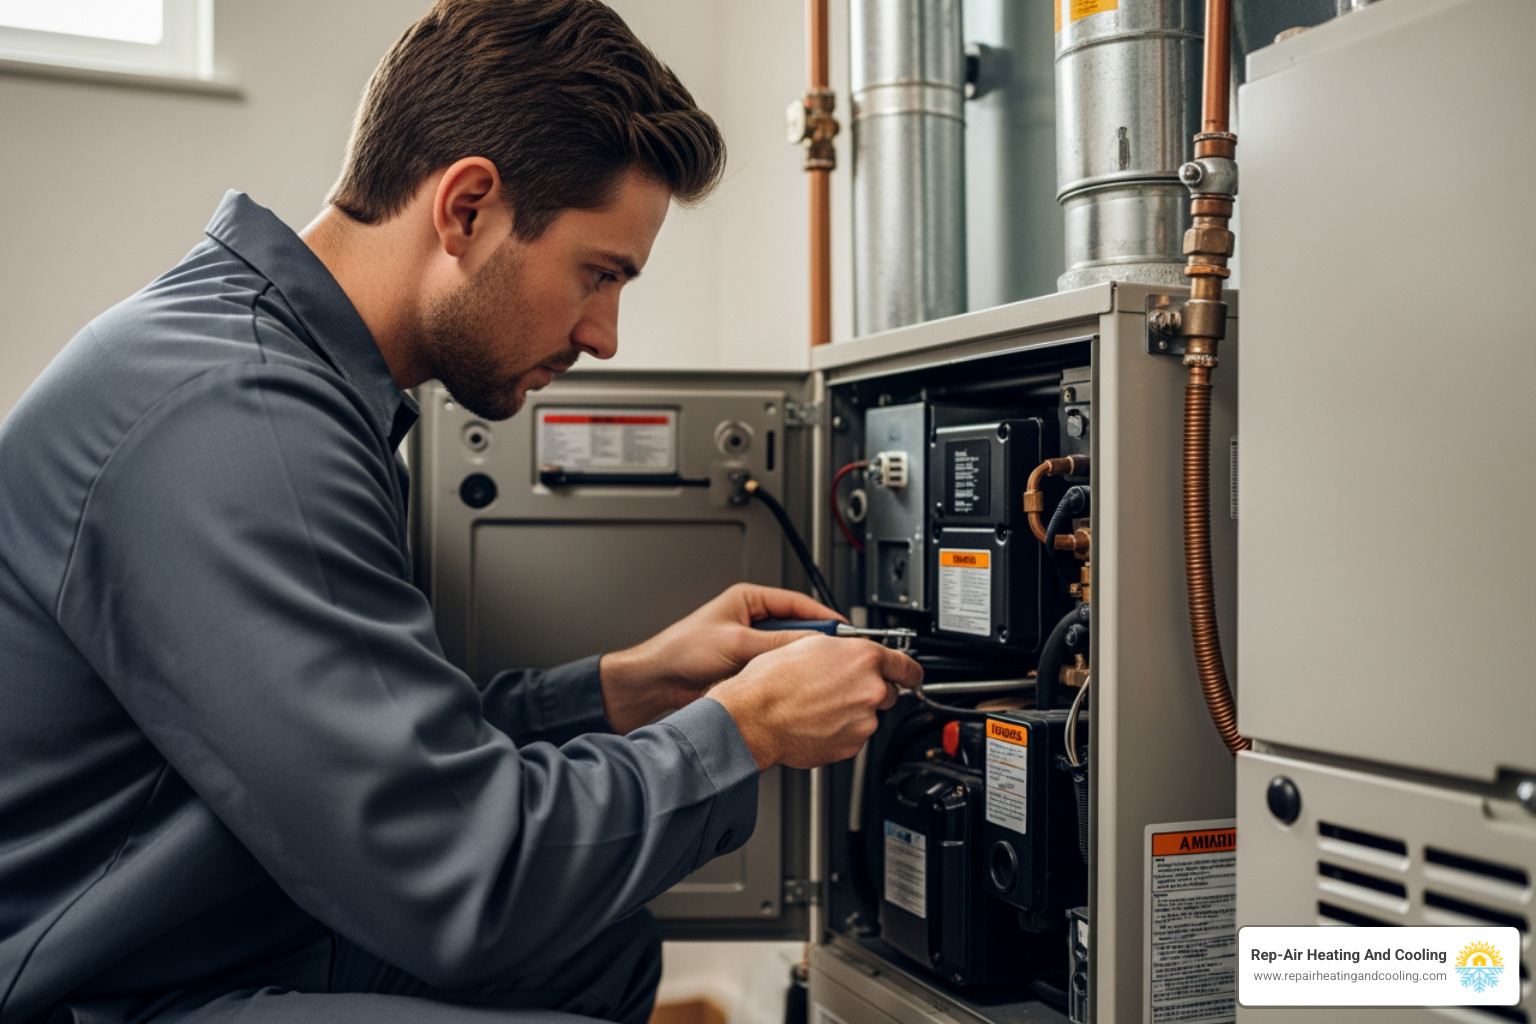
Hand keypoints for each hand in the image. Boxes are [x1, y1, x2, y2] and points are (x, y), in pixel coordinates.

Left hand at [599, 583, 840, 733]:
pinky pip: (774, 670)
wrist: (656, 682)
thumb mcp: (736, 643)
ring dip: (795, 662)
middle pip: (796, 628)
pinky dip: (783, 677)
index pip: (798, 603)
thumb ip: (778, 643)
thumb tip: (813, 644)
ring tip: (810, 671)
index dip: (824, 617)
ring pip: (787, 652)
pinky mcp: (746, 668)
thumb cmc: (681, 651)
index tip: (845, 631)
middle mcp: (751, 620)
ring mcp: (749, 645)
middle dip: (812, 642)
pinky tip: (791, 685)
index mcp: (749, 600)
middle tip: (832, 656)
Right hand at [707, 635, 923, 770]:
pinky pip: (852, 736)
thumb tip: (850, 654)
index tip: (910, 675)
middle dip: (868, 690)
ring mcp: (863, 721)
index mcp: (864, 659)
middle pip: (886, 692)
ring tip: (817, 706)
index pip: (907, 666)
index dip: (909, 671)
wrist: (754, 717)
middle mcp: (870, 690)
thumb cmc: (771, 682)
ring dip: (850, 712)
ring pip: (866, 716)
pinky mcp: (851, 746)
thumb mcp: (809, 645)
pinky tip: (815, 722)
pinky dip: (838, 731)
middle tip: (837, 689)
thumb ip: (843, 651)